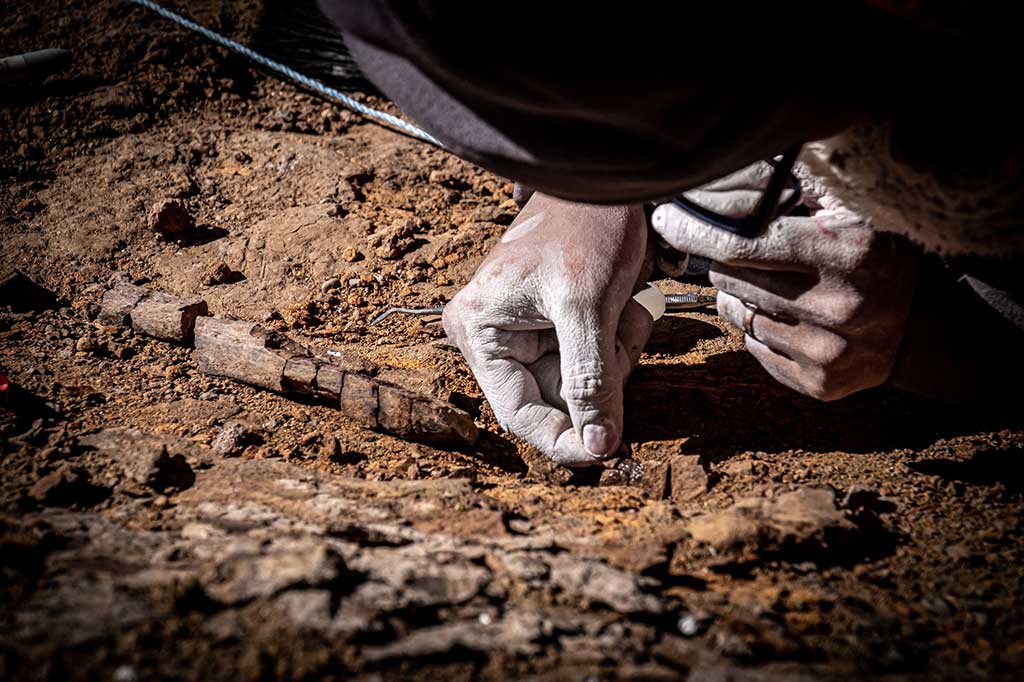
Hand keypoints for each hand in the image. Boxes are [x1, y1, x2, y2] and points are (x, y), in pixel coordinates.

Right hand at [443, 193, 651, 464]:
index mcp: (480, 331)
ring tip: (624, 307)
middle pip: (557, 399)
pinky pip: (597, 361)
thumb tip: (596, 448)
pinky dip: (620, 342)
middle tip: (620, 332)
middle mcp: (495, 338)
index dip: (563, 439)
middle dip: (600, 377)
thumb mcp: (586, 306)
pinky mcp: (559, 326)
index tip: (609, 454)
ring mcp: (528, 333)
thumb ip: (589, 380)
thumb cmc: (584, 226)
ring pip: (584, 383)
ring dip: (615, 355)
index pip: (518, 413)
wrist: (608, 177)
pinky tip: (626, 306)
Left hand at [651, 164, 919, 400]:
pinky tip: (782, 316)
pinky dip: (758, 330)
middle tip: (736, 253)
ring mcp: (827, 352)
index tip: (668, 221)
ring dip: (739, 297)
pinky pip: (756, 349)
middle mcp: (837, 306)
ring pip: (742, 316)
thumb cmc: (879, 260)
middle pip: (736, 280)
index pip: (746, 242)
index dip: (699, 231)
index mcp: (846, 254)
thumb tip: (735, 181)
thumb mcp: (855, 215)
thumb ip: (801, 195)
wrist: (923, 330)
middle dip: (725, 263)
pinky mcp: (819, 384)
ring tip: (764, 284)